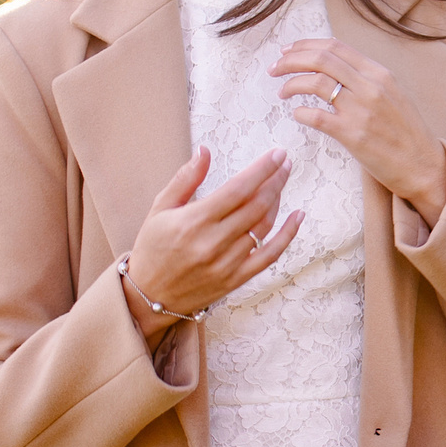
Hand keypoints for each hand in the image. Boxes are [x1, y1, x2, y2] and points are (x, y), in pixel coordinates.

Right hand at [123, 146, 303, 345]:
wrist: (148, 296)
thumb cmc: (152, 247)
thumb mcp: (160, 208)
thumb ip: (185, 179)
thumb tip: (205, 150)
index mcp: (194, 221)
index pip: (237, 189)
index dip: (261, 170)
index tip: (277, 154)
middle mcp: (213, 242)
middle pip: (256, 205)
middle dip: (275, 180)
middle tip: (285, 164)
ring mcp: (227, 263)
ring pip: (264, 227)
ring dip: (277, 201)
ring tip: (280, 183)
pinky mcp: (235, 279)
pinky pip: (269, 256)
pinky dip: (287, 235)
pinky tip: (297, 217)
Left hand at [270, 39, 445, 222]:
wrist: (423, 164)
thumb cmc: (407, 132)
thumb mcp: (393, 94)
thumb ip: (367, 78)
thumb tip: (334, 66)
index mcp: (380, 73)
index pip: (335, 47)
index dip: (306, 45)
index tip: (288, 50)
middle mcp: (370, 86)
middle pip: (321, 59)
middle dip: (291, 59)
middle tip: (276, 67)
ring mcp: (361, 110)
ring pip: (315, 83)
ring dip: (291, 83)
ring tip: (282, 92)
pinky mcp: (353, 135)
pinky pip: (315, 116)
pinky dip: (300, 112)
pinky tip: (296, 114)